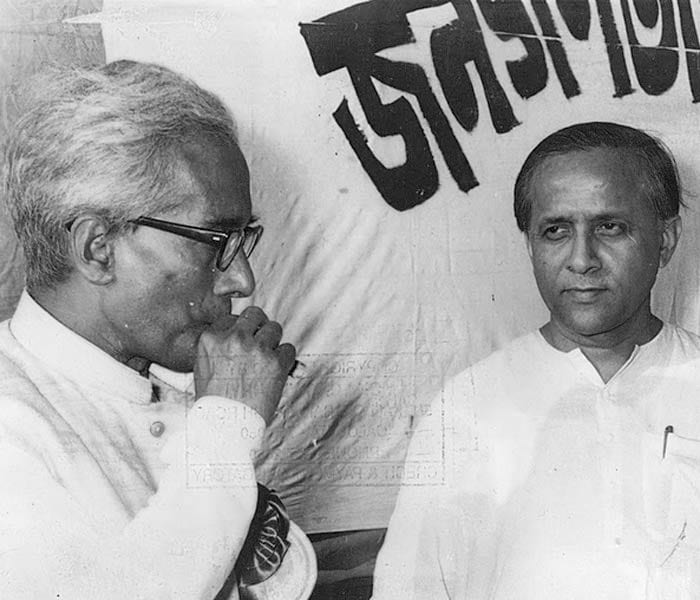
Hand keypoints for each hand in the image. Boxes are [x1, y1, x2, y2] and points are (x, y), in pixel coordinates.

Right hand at [194, 306, 295, 424]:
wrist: (226, 426)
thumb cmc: (214, 401)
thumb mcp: (203, 367)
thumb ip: (218, 347)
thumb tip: (235, 334)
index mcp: (212, 338)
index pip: (232, 318)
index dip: (240, 329)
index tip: (243, 339)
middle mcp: (235, 338)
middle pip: (255, 314)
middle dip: (259, 325)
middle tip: (261, 340)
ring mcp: (257, 348)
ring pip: (275, 328)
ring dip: (273, 341)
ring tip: (268, 359)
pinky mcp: (276, 362)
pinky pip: (288, 349)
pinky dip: (285, 359)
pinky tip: (276, 371)